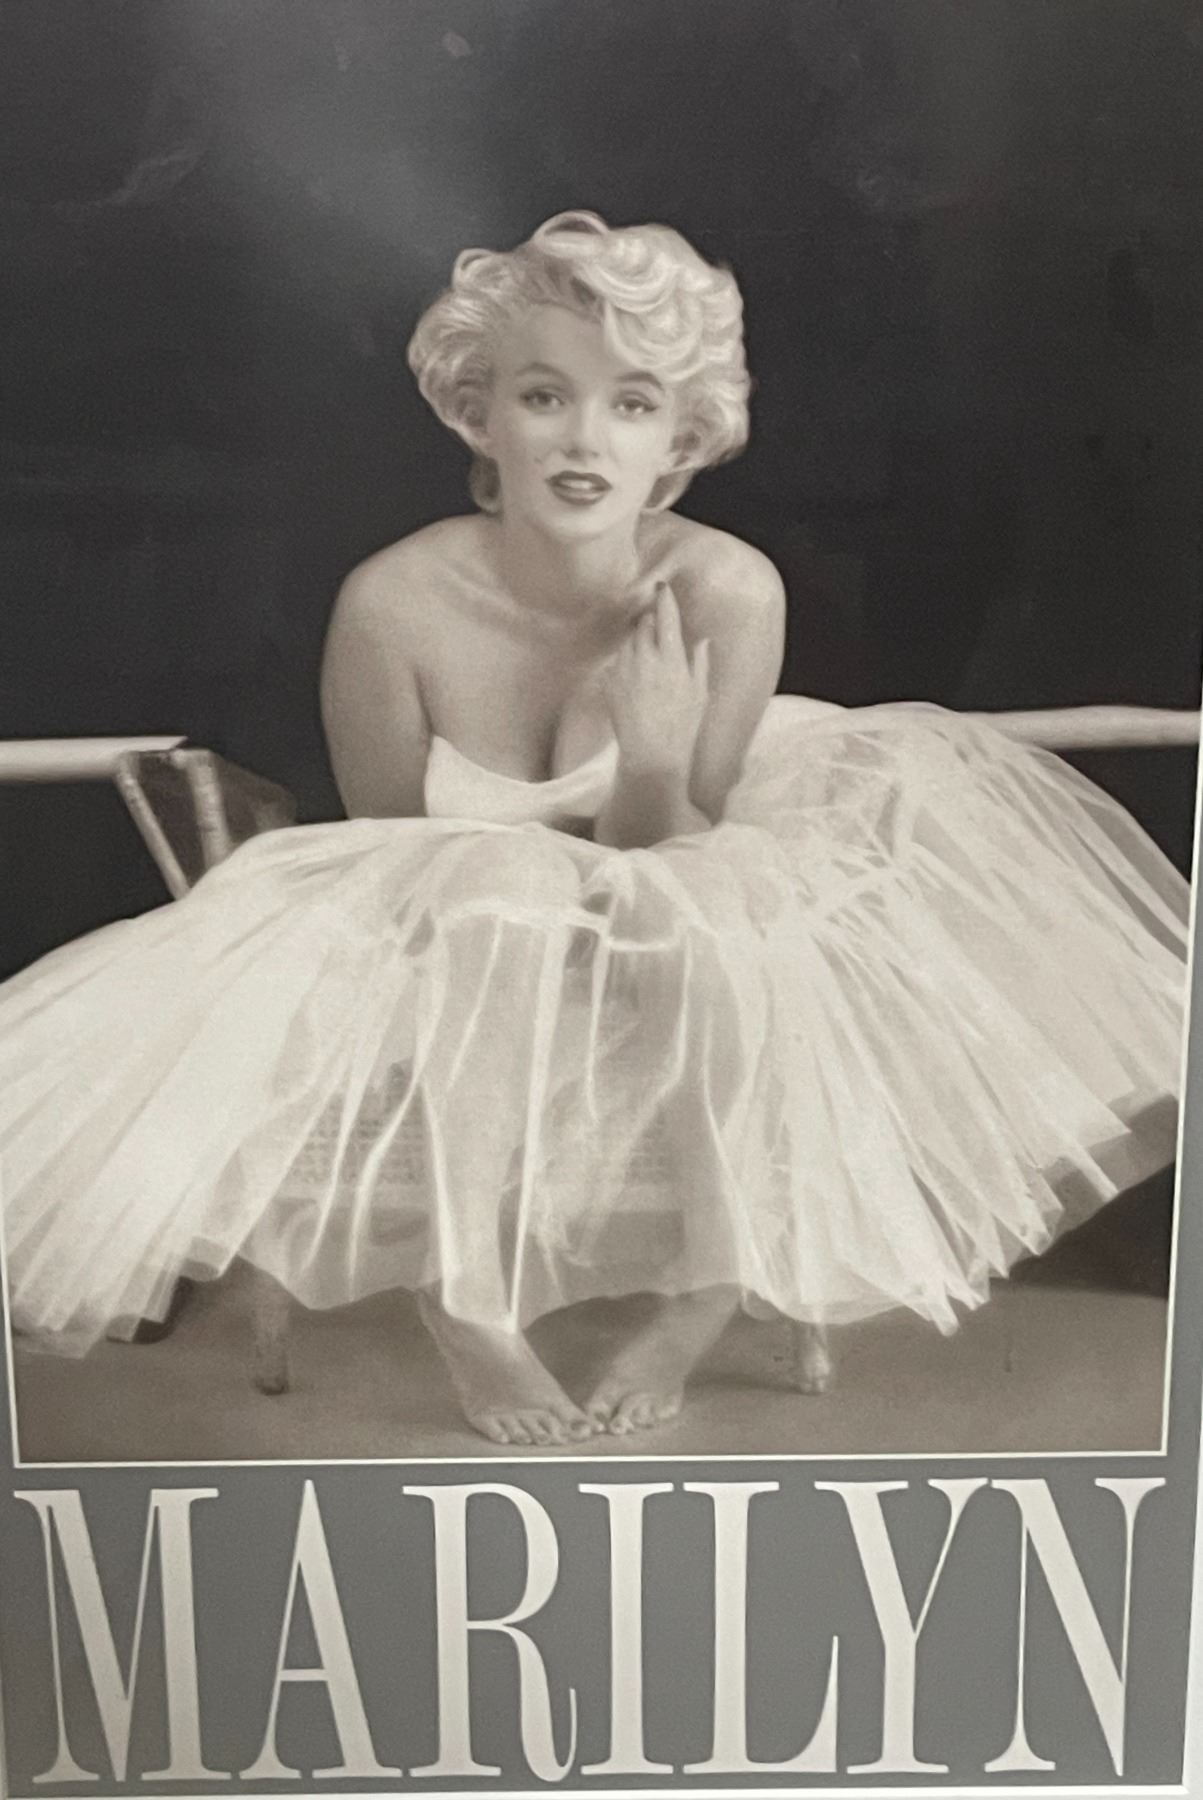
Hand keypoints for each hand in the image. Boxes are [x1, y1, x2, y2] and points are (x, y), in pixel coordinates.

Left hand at [602, 582, 710, 773]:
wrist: (651, 756)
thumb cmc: (682, 727)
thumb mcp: (699, 693)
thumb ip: (699, 661)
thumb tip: (702, 639)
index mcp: (671, 659)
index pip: (666, 616)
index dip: (663, 598)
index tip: (661, 586)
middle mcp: (645, 659)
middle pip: (643, 624)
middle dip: (650, 622)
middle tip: (657, 632)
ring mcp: (624, 670)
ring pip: (628, 641)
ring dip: (637, 642)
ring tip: (647, 663)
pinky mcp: (609, 683)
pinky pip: (616, 662)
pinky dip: (625, 663)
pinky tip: (635, 682)